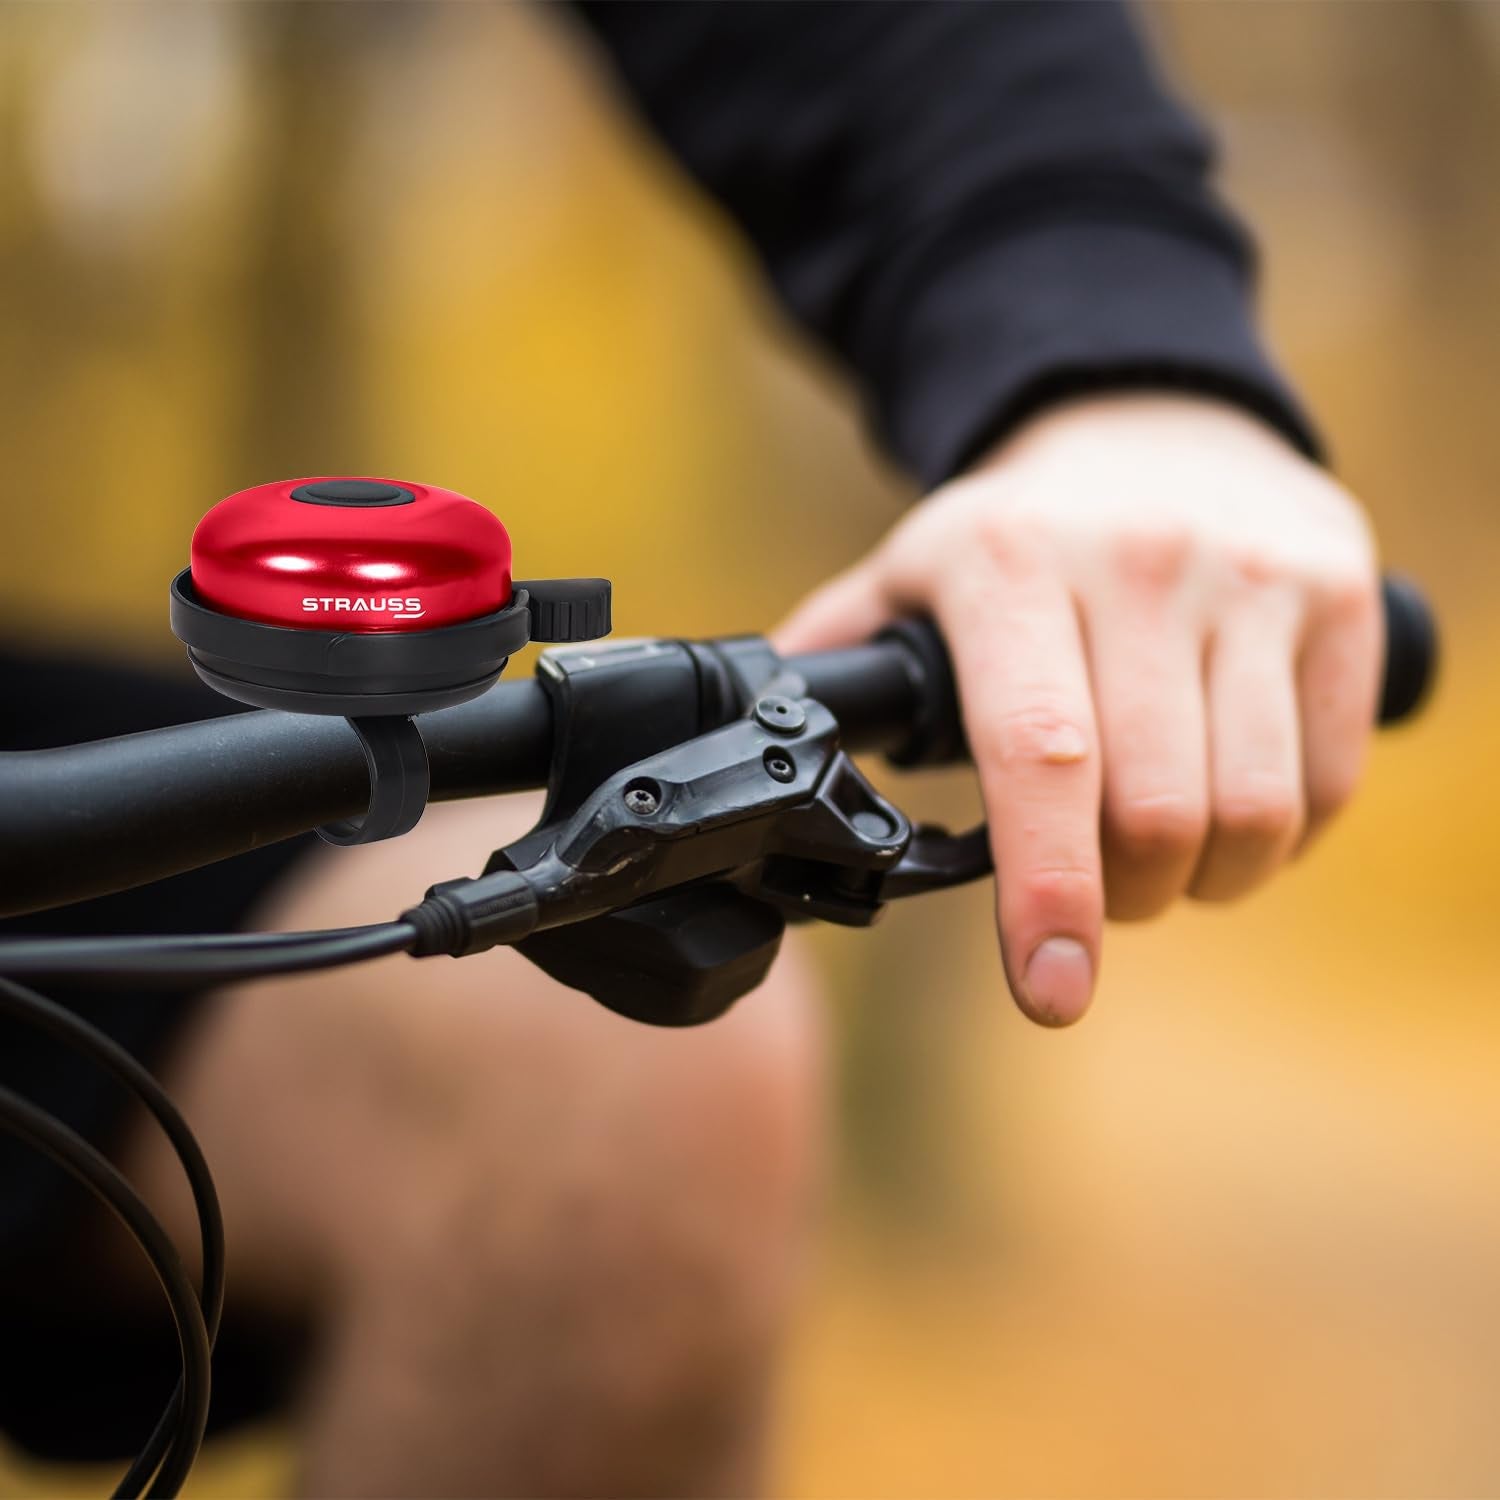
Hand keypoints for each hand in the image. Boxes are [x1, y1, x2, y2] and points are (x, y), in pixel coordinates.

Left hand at [774, 394, 1381, 1026]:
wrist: (1150, 420)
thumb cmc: (1019, 532)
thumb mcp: (913, 567)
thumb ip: (837, 658)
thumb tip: (756, 744)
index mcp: (1008, 566)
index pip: (1038, 756)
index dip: (1045, 892)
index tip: (1047, 991)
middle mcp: (1139, 563)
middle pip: (1154, 813)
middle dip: (1117, 899)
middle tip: (1086, 894)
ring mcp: (1254, 578)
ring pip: (1253, 812)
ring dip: (1200, 882)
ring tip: (1156, 858)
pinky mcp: (1343, 599)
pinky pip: (1327, 784)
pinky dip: (1278, 841)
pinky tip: (1228, 815)